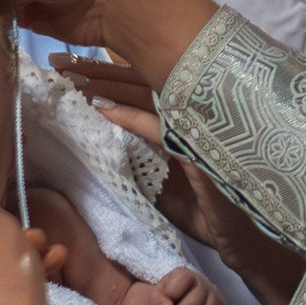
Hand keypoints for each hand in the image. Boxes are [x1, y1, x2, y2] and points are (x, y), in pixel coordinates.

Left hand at [56, 55, 305, 304]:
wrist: (248, 242)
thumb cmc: (209, 211)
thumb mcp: (166, 181)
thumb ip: (141, 157)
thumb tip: (100, 138)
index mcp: (183, 117)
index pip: (139, 86)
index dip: (104, 74)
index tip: (68, 66)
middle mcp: (194, 114)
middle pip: (139, 82)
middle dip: (96, 71)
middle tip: (57, 61)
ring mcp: (200, 129)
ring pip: (147, 96)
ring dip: (107, 86)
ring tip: (71, 79)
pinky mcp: (203, 151)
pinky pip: (162, 128)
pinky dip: (132, 119)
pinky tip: (104, 112)